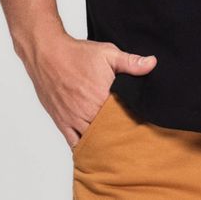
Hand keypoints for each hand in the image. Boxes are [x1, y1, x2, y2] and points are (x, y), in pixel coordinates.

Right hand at [16, 31, 157, 148]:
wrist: (48, 55)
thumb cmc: (78, 54)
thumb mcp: (108, 53)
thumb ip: (131, 62)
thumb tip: (152, 63)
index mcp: (101, 98)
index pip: (123, 118)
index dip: (133, 120)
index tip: (141, 121)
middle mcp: (87, 113)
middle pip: (109, 132)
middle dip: (119, 132)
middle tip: (131, 132)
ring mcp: (73, 120)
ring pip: (93, 140)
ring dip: (103, 141)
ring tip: (116, 140)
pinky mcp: (62, 122)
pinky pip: (74, 142)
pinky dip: (85, 147)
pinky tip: (95, 147)